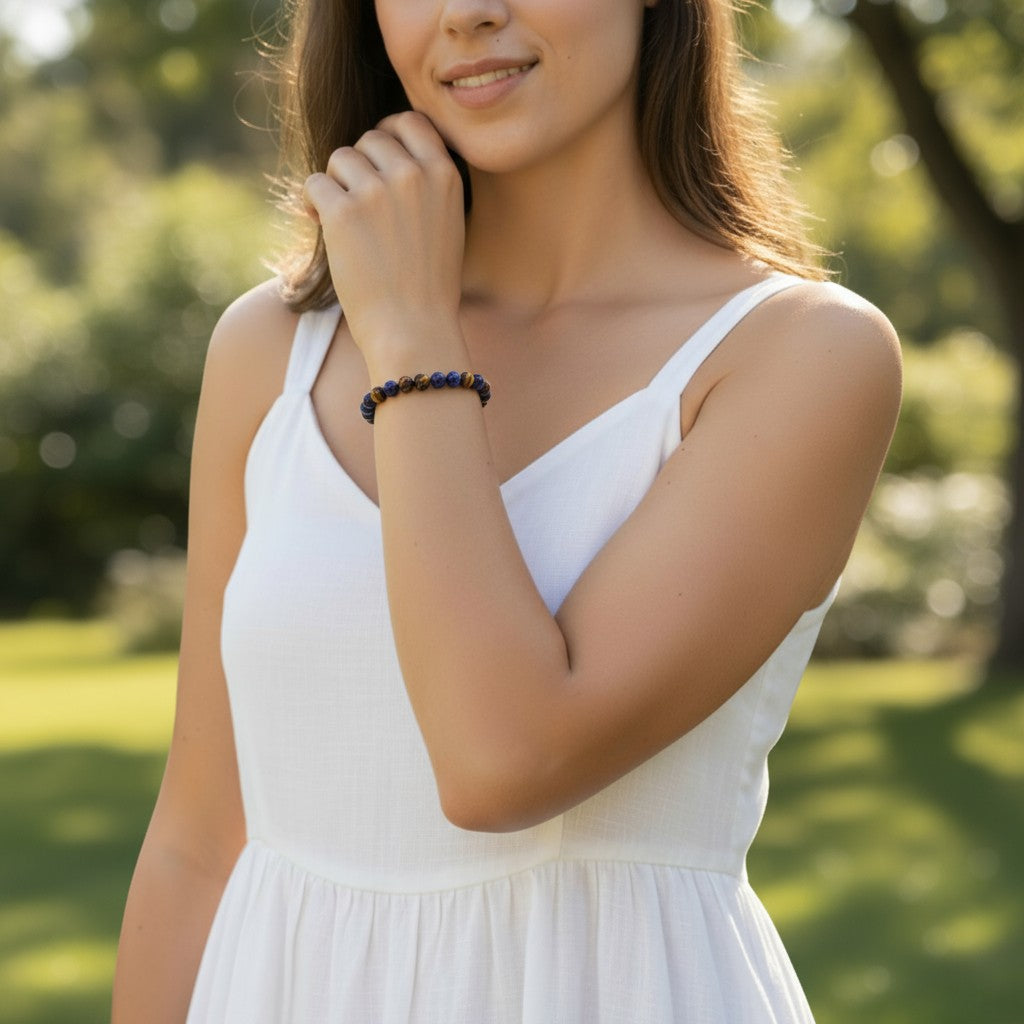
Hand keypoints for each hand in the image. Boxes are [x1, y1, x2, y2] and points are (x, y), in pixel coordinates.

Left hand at [303, 111, 465, 356]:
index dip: (389, 134)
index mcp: (444, 175)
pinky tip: (322, 226)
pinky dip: (313, 205)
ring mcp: (376, 191)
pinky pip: (315, 184)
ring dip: (336, 185)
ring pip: (340, 158)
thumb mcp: (447, 225)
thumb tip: (384, 152)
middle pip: (370, 138)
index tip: (378, 158)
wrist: (413, 330)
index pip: (410, 122)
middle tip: (358, 203)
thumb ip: (426, 185)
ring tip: (344, 221)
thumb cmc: (429, 288)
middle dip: (359, 166)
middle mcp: (412, 174)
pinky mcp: (342, 212)